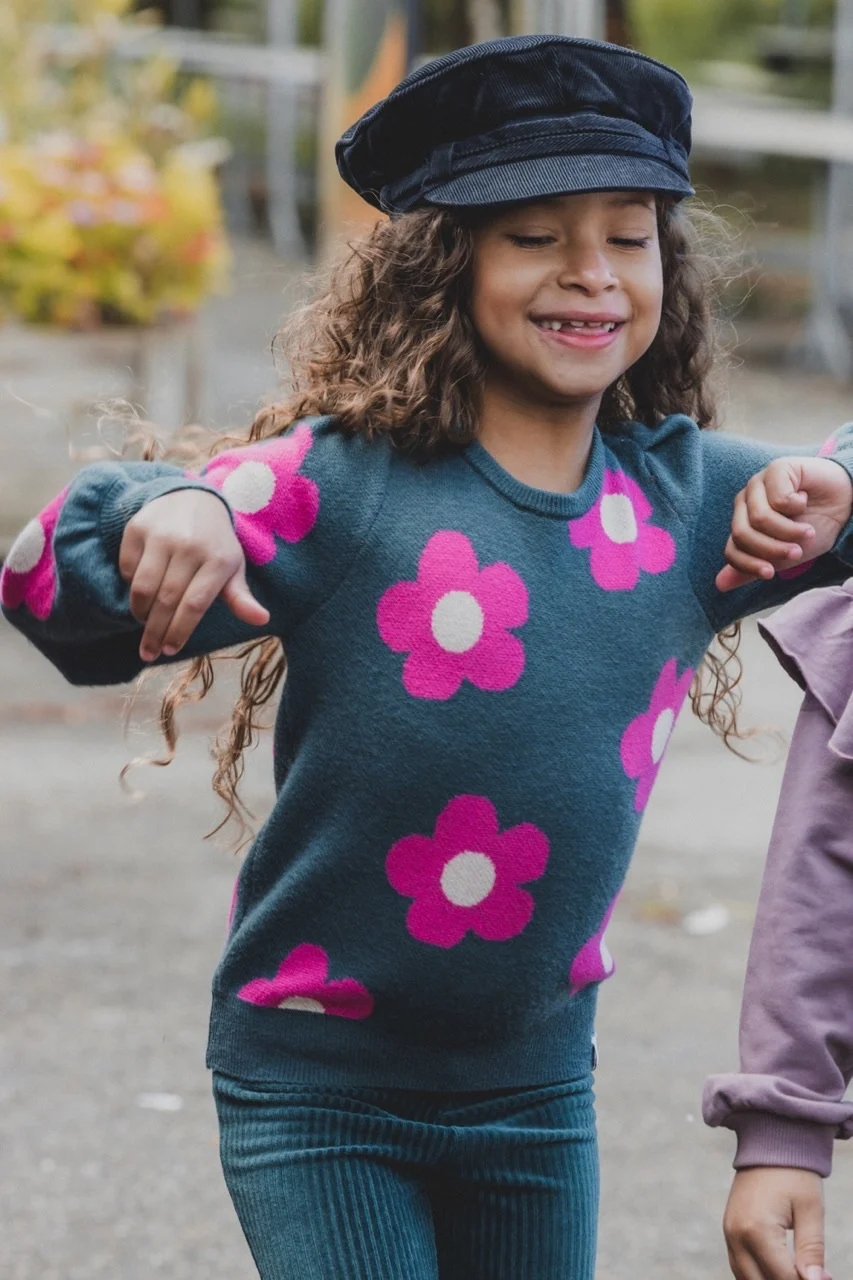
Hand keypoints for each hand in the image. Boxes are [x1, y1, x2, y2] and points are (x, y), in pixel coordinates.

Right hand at [119, 490, 269, 661]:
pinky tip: (140, 594)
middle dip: (156, 632)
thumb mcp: (232, 566)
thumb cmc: (215, 543)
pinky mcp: (138, 528)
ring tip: (144, 624)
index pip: (195, 604)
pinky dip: (131, 585)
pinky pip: (128, 568)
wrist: (192, 498)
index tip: (170, 650)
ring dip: (140, 613)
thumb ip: (241, 597)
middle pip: (167, 600)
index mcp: (219, 559)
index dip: (180, 631)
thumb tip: (262, 619)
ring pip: (143, 587)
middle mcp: (189, 545)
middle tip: (150, 652)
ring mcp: (162, 535)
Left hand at [716, 457, 852, 591]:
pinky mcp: (776, 469)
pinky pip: (779, 499)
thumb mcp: (786, 556)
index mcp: (743, 523)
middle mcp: (746, 503)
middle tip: (797, 551)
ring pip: (760, 518)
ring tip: (807, 530)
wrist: (846, 503)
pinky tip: (805, 499)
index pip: (732, 550)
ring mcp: (759, 484)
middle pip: (742, 535)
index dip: (749, 565)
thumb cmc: (815, 526)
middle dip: (772, 549)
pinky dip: (797, 506)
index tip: (771, 573)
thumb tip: (719, 584)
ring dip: (789, 531)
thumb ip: (755, 568)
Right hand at [723, 1167, 829, 1279]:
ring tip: (796, 1272)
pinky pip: (740, 1266)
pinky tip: (778, 1271)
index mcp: (758, 1230)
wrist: (768, 1142)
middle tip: (809, 1276)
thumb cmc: (794, 1174)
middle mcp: (737, 1235)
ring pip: (746, 1279)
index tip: (824, 1279)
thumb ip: (812, 1251)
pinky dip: (758, 1275)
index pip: (783, 1278)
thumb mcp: (810, 1211)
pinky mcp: (729, 1230)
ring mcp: (729, 1233)